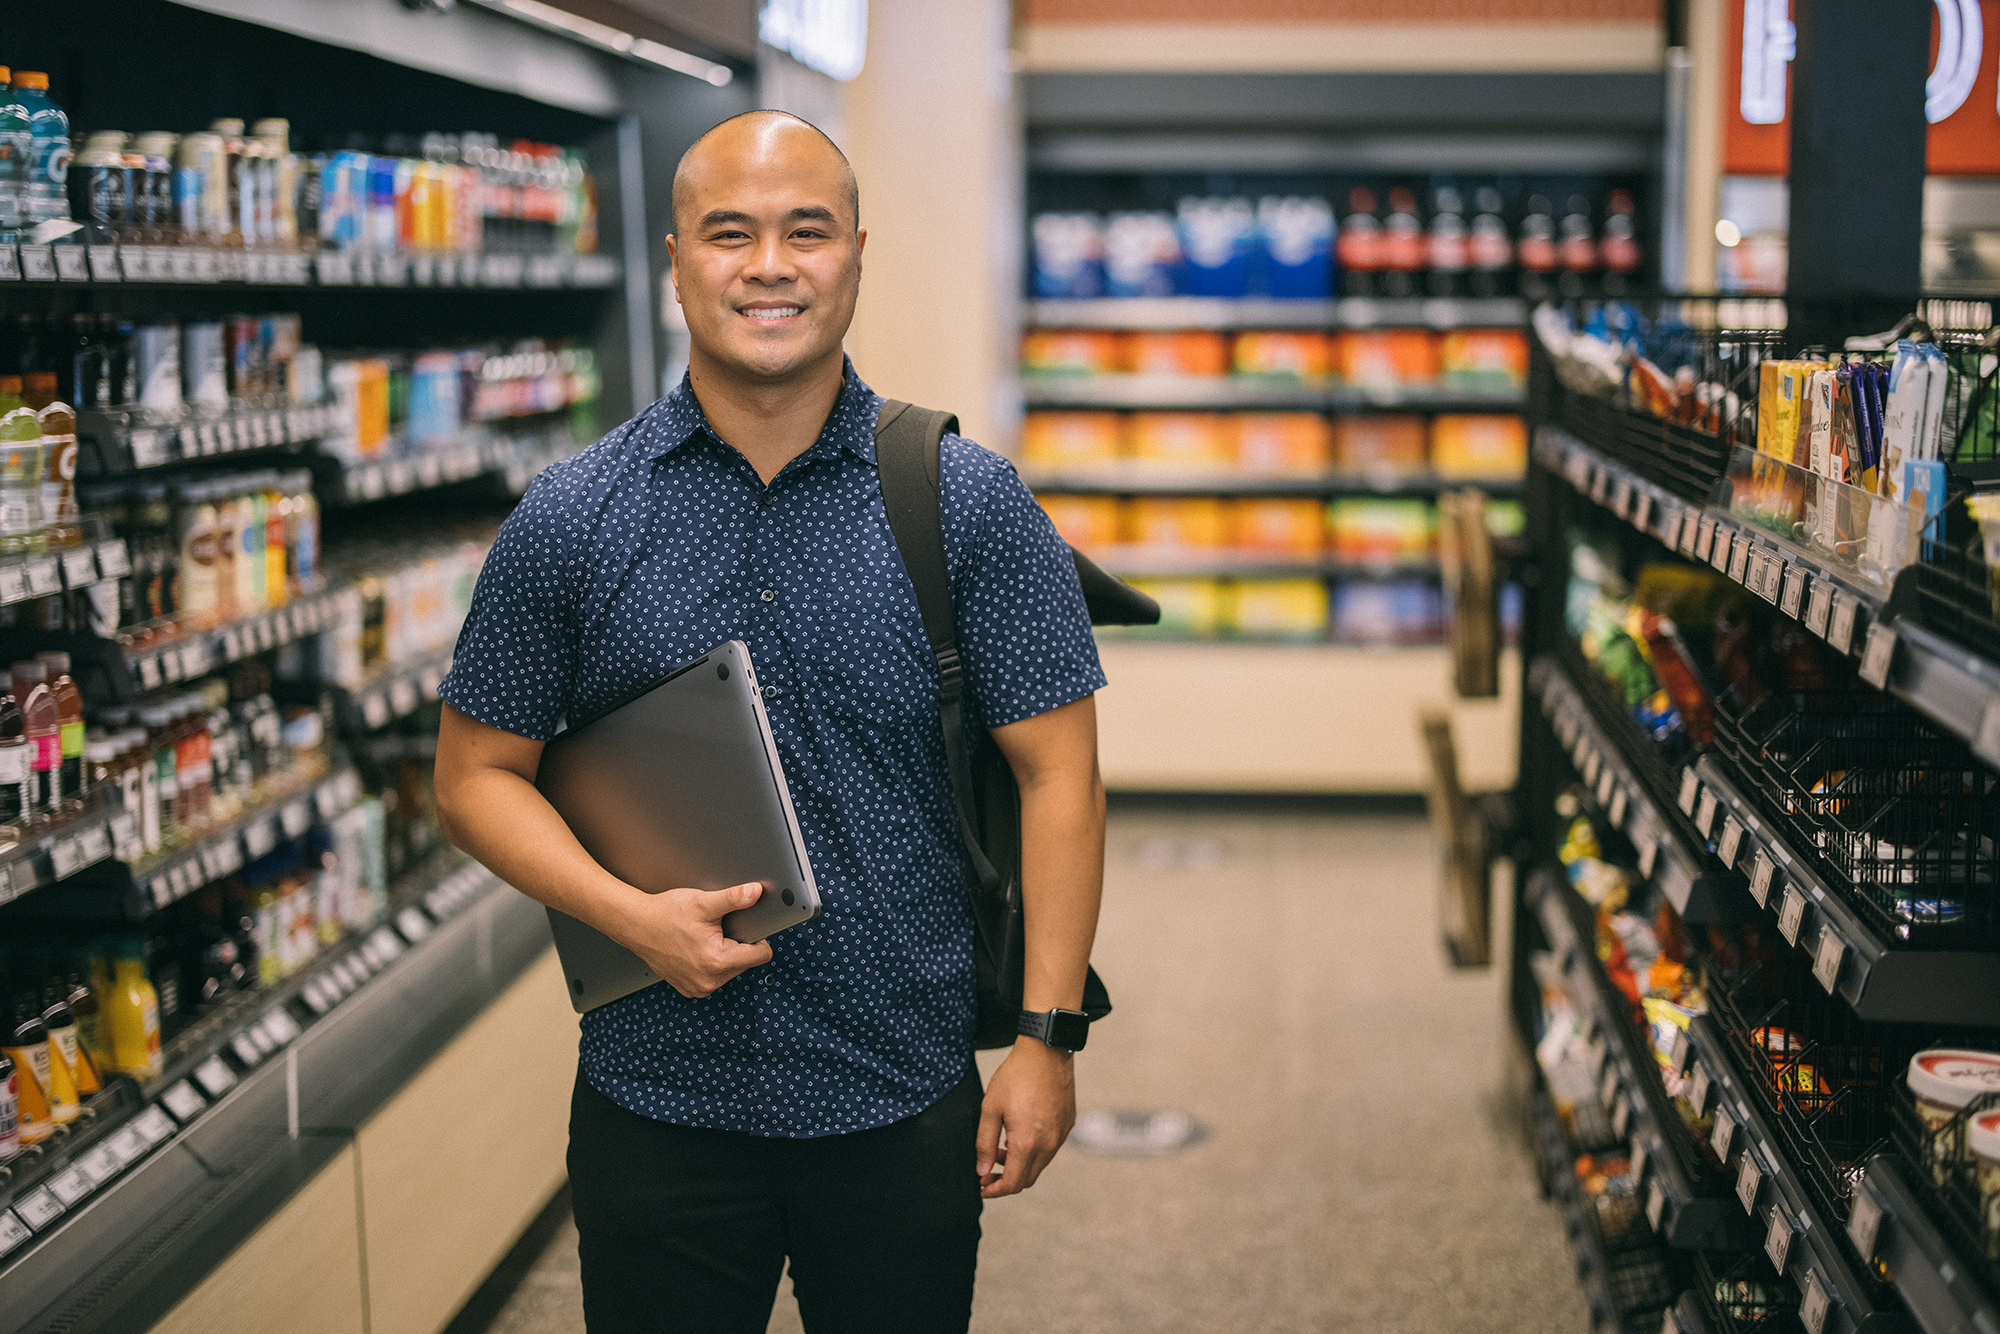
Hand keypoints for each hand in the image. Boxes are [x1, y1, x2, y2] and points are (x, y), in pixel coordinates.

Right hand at [612, 882, 773, 998]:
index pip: (761, 955)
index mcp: (717, 962)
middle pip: (746, 962)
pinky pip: (714, 976)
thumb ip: (734, 898)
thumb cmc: (665, 914)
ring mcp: (698, 988)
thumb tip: (756, 892)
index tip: (743, 927)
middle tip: (715, 930)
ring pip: (730, 970)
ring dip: (723, 954)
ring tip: (702, 938)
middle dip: (736, 944)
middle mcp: (709, 981)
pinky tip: (694, 948)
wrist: (635, 924)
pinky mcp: (690, 989)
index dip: (757, 936)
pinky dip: (710, 963)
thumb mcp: (703, 903)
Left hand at [975, 1038, 1075, 1197]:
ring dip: (1020, 1165)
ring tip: (1002, 1147)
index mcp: (1027, 1143)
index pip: (1013, 1184)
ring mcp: (1061, 1135)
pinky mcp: (1067, 1125)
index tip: (983, 1186)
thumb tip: (983, 1171)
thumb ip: (985, 1144)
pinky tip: (1020, 1134)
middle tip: (988, 1168)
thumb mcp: (990, 1109)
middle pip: (1027, 1179)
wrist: (1046, 1052)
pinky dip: (1034, 1151)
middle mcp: (1048, 1144)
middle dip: (1006, 1180)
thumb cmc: (1016, 1076)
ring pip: (1039, 1165)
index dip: (995, 1190)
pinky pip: (1050, 1149)